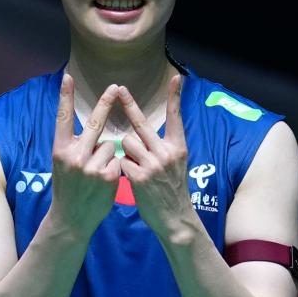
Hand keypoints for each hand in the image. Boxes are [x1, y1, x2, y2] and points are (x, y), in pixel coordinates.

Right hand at [48, 74, 121, 233]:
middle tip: (115, 87)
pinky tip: (106, 182)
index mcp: (60, 149)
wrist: (71, 218)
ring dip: (109, 155)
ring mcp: (91, 167)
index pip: (63, 118)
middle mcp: (74, 156)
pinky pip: (119, 161)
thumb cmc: (68, 187)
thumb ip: (74, 145)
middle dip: (106, 103)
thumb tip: (92, 128)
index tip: (68, 77)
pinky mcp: (108, 177)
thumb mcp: (62, 164)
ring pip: (111, 145)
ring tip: (97, 173)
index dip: (65, 97)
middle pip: (95, 123)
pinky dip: (116, 168)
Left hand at [117, 75, 199, 244]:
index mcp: (178, 147)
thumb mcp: (175, 166)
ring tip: (134, 167)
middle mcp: (167, 153)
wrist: (175, 218)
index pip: (176, 118)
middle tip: (120, 88)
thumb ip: (161, 149)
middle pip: (142, 124)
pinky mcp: (140, 177)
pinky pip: (122, 162)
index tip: (176, 78)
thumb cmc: (171, 191)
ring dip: (124, 152)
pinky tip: (132, 180)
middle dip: (129, 105)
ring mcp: (153, 164)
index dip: (175, 97)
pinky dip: (122, 168)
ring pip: (126, 143)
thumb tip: (140, 136)